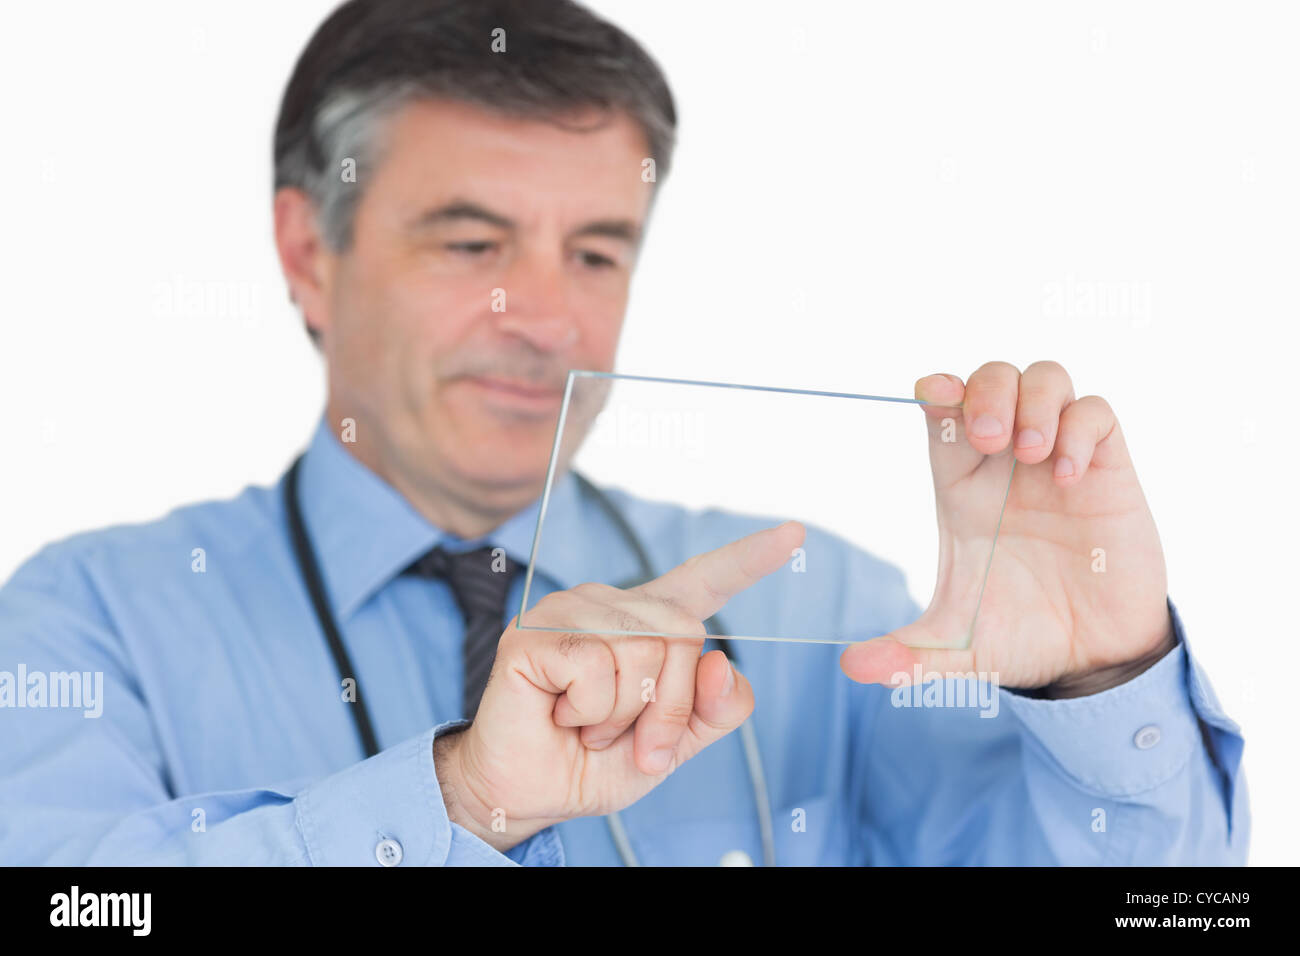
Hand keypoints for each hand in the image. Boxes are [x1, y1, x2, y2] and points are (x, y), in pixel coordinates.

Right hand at [434, 520, 805, 850]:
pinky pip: (595, 667)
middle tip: (628, 737)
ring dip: (622, 716)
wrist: (530, 794)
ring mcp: (569, 610)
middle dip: (668, 706)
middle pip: (684, 636)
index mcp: (649, 623)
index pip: (706, 581)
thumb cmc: (596, 762)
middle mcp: (611, 604)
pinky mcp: (533, 633)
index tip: (794, 533)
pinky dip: (588, 712)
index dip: (749, 559)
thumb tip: (723, 665)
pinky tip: (561, 715)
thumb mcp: (676, 744)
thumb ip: (714, 709)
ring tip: (586, 725)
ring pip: (641, 652)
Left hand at [840, 361, 1174, 694]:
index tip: (930, 393)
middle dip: (986, 391)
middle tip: (991, 439)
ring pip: (1046, 379)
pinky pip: (1097, 414)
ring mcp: (1058, 461)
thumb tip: (850, 668)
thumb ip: (906, 656)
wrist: (1092, 661)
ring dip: (1034, 402)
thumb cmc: (1020, 639)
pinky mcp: (1108, 471)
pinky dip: (1080, 429)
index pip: (942, 411)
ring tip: (1030, 454)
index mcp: (961, 488)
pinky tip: (1068, 476)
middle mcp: (1007, 464)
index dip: (936, 390)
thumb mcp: (955, 650)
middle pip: (992, 379)